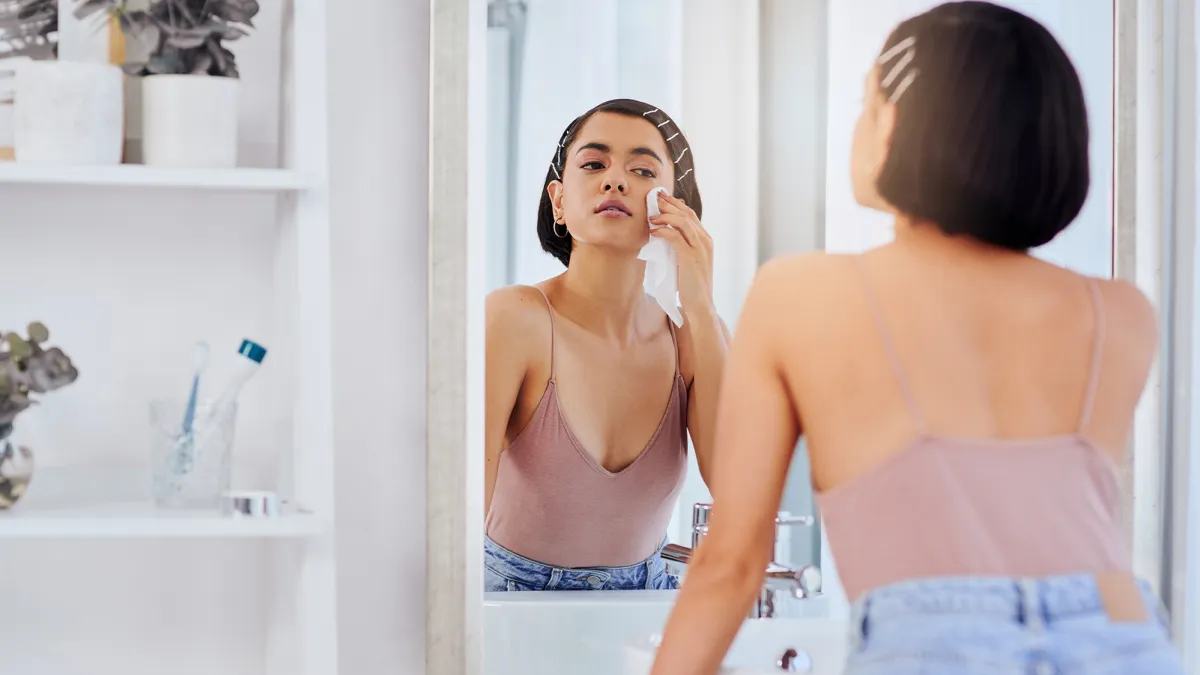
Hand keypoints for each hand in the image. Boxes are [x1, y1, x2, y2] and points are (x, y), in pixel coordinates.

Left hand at [649, 191, 715, 319]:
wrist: (700, 304)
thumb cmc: (692, 284)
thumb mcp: (689, 261)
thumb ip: (683, 247)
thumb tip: (667, 234)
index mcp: (706, 240)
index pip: (691, 215)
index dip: (676, 204)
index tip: (662, 198)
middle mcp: (705, 240)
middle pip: (686, 214)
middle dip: (669, 204)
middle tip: (654, 198)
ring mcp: (699, 248)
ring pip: (682, 221)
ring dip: (665, 215)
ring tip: (651, 216)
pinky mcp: (690, 257)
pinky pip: (675, 236)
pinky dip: (663, 231)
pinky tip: (653, 232)